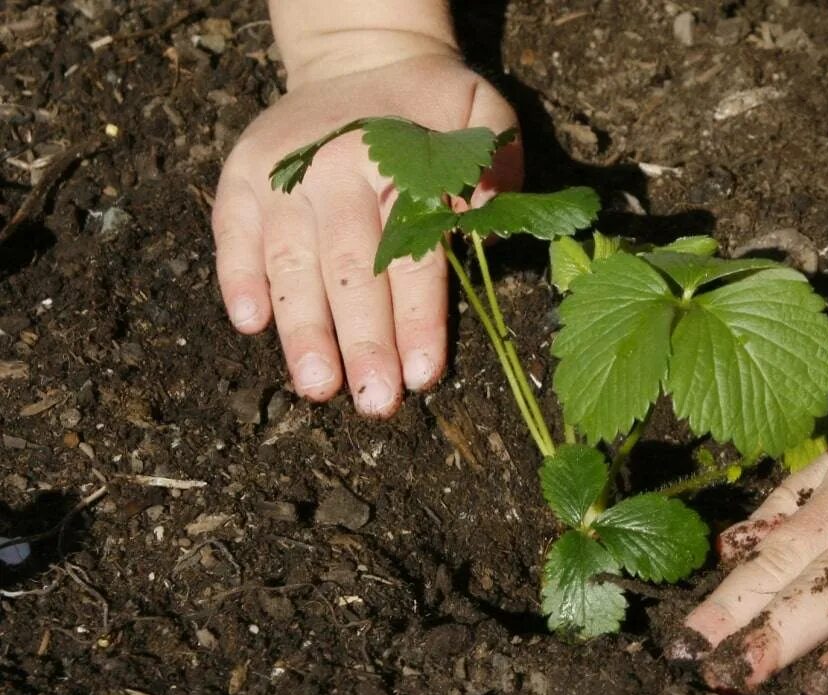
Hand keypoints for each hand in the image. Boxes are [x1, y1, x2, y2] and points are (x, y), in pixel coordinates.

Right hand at [213, 45, 521, 415]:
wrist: (363, 59)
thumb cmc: (432, 109)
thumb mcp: (482, 116)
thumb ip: (496, 163)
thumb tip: (489, 217)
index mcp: (395, 161)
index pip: (411, 255)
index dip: (418, 318)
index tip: (423, 376)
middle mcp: (330, 169)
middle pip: (349, 271)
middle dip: (363, 343)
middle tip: (374, 402)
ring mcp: (280, 174)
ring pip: (290, 263)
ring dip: (303, 331)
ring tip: (317, 388)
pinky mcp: (241, 176)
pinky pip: (232, 233)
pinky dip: (237, 277)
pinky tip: (251, 325)